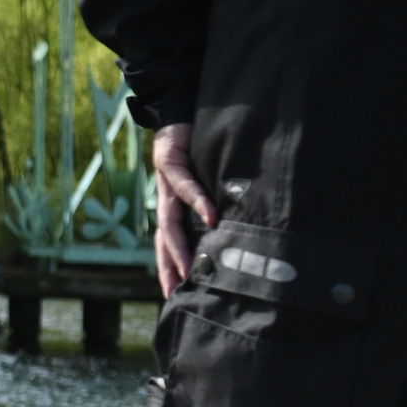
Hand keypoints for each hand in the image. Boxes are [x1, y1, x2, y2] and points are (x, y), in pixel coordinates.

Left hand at [152, 122, 219, 297]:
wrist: (178, 110)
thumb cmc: (198, 149)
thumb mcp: (209, 182)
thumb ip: (219, 204)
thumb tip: (242, 229)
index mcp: (173, 207)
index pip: (168, 245)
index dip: (169, 269)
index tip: (174, 296)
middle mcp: (165, 199)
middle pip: (164, 240)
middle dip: (170, 266)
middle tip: (180, 292)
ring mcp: (164, 182)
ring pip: (168, 220)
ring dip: (180, 244)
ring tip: (191, 266)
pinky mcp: (168, 161)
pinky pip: (183, 184)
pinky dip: (197, 200)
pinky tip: (211, 215)